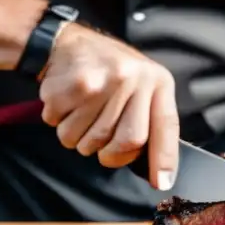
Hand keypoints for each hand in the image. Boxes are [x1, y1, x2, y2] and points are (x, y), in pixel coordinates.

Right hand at [37, 23, 178, 189]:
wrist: (69, 42)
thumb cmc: (109, 70)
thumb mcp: (141, 84)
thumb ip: (149, 117)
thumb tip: (157, 168)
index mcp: (157, 81)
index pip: (166, 125)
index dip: (164, 157)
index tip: (161, 182)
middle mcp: (134, 79)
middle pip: (127, 141)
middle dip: (110, 154)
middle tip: (101, 146)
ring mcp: (105, 81)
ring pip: (89, 141)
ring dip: (79, 138)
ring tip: (82, 114)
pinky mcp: (75, 85)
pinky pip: (62, 127)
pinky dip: (59, 123)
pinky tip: (67, 103)